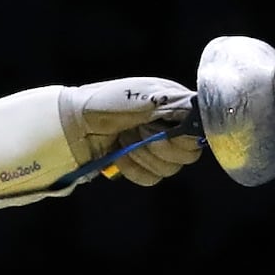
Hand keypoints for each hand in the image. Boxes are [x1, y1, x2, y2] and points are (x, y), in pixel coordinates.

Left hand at [63, 79, 204, 186]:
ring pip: (170, 169)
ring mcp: (157, 148)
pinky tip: (121, 155)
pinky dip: (134, 169)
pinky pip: (152, 178)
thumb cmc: (104, 102)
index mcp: (173, 104)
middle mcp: (170, 127)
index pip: (198, 129)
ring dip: (143, 155)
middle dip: (159, 146)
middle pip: (188, 154)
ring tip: (124, 139)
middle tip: (137, 132)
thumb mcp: (138, 96)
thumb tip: (196, 109)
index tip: (162, 131)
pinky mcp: (144, 166)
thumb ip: (170, 104)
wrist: (75, 123)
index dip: (182, 135)